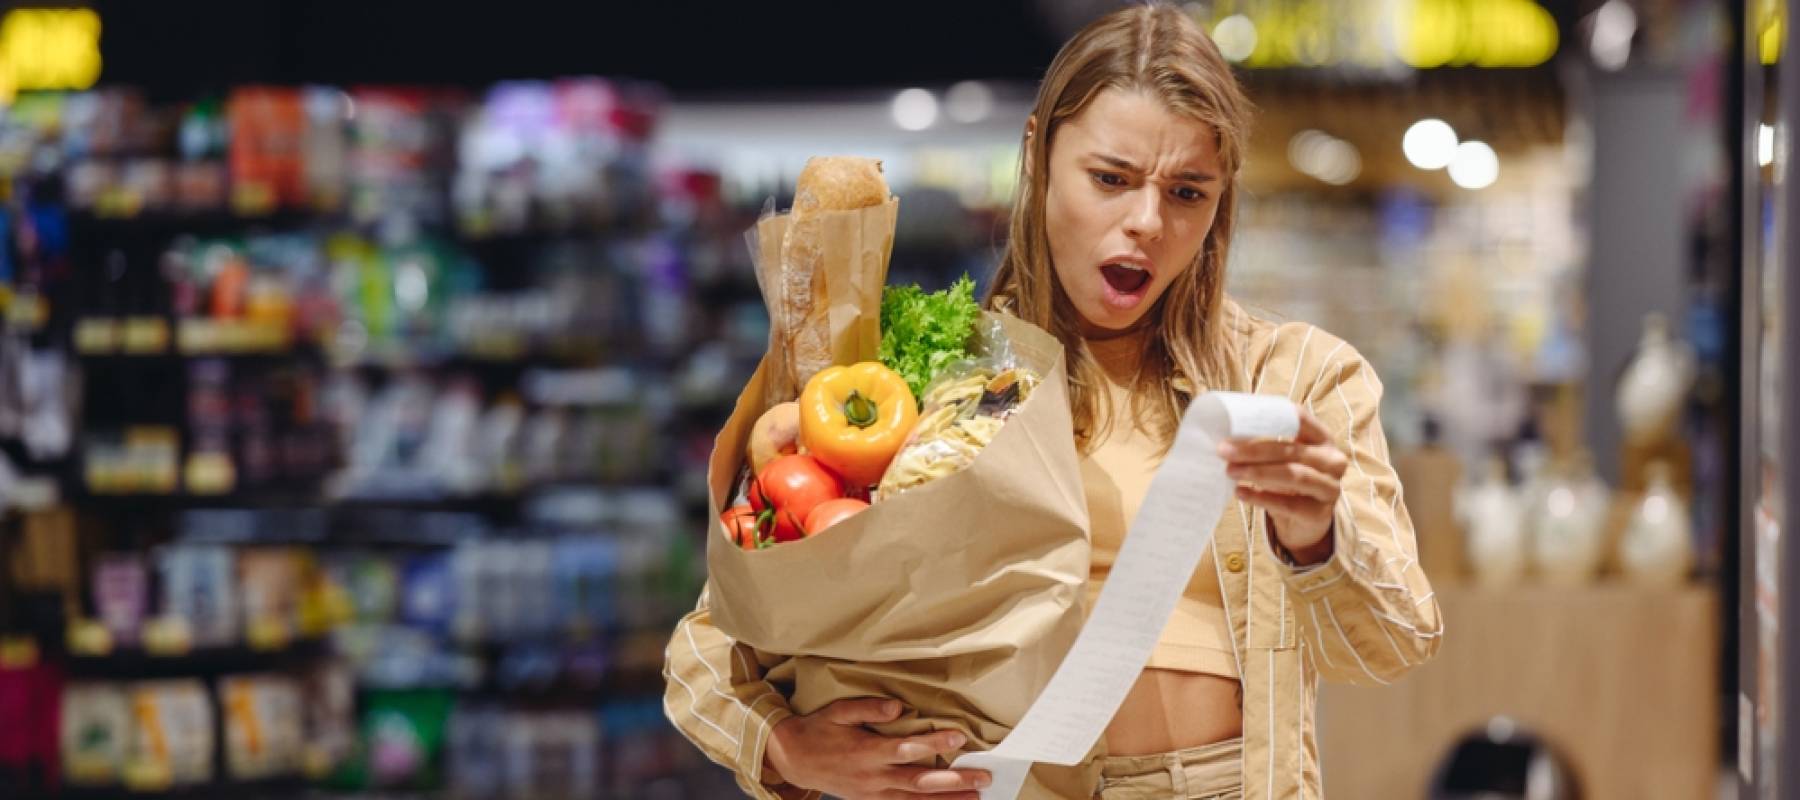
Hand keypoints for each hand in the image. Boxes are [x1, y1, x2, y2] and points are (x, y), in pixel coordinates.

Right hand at [764, 697, 989, 799]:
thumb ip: (868, 709)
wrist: (793, 759)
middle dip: (954, 781)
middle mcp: (873, 777)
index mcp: (866, 752)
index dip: (935, 745)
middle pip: (919, 782)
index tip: (960, 737)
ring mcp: (872, 794)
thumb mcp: (838, 711)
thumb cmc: (819, 730)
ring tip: (975, 797)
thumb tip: (898, 708)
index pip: (907, 749)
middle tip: (983, 777)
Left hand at [1218, 407, 1346, 564]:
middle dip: (1255, 450)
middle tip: (1224, 450)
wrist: (1305, 520)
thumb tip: (1227, 435)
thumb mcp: (1283, 458)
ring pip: (1295, 475)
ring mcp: (1330, 488)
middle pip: (1293, 450)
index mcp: (1322, 438)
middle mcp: (1333, 461)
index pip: (1299, 419)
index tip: (1236, 424)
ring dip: (1258, 472)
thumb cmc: (1288, 480)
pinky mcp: (1319, 514)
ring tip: (1230, 471)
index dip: (1268, 418)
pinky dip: (1262, 498)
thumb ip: (1265, 442)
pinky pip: (1289, 504)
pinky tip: (1240, 492)